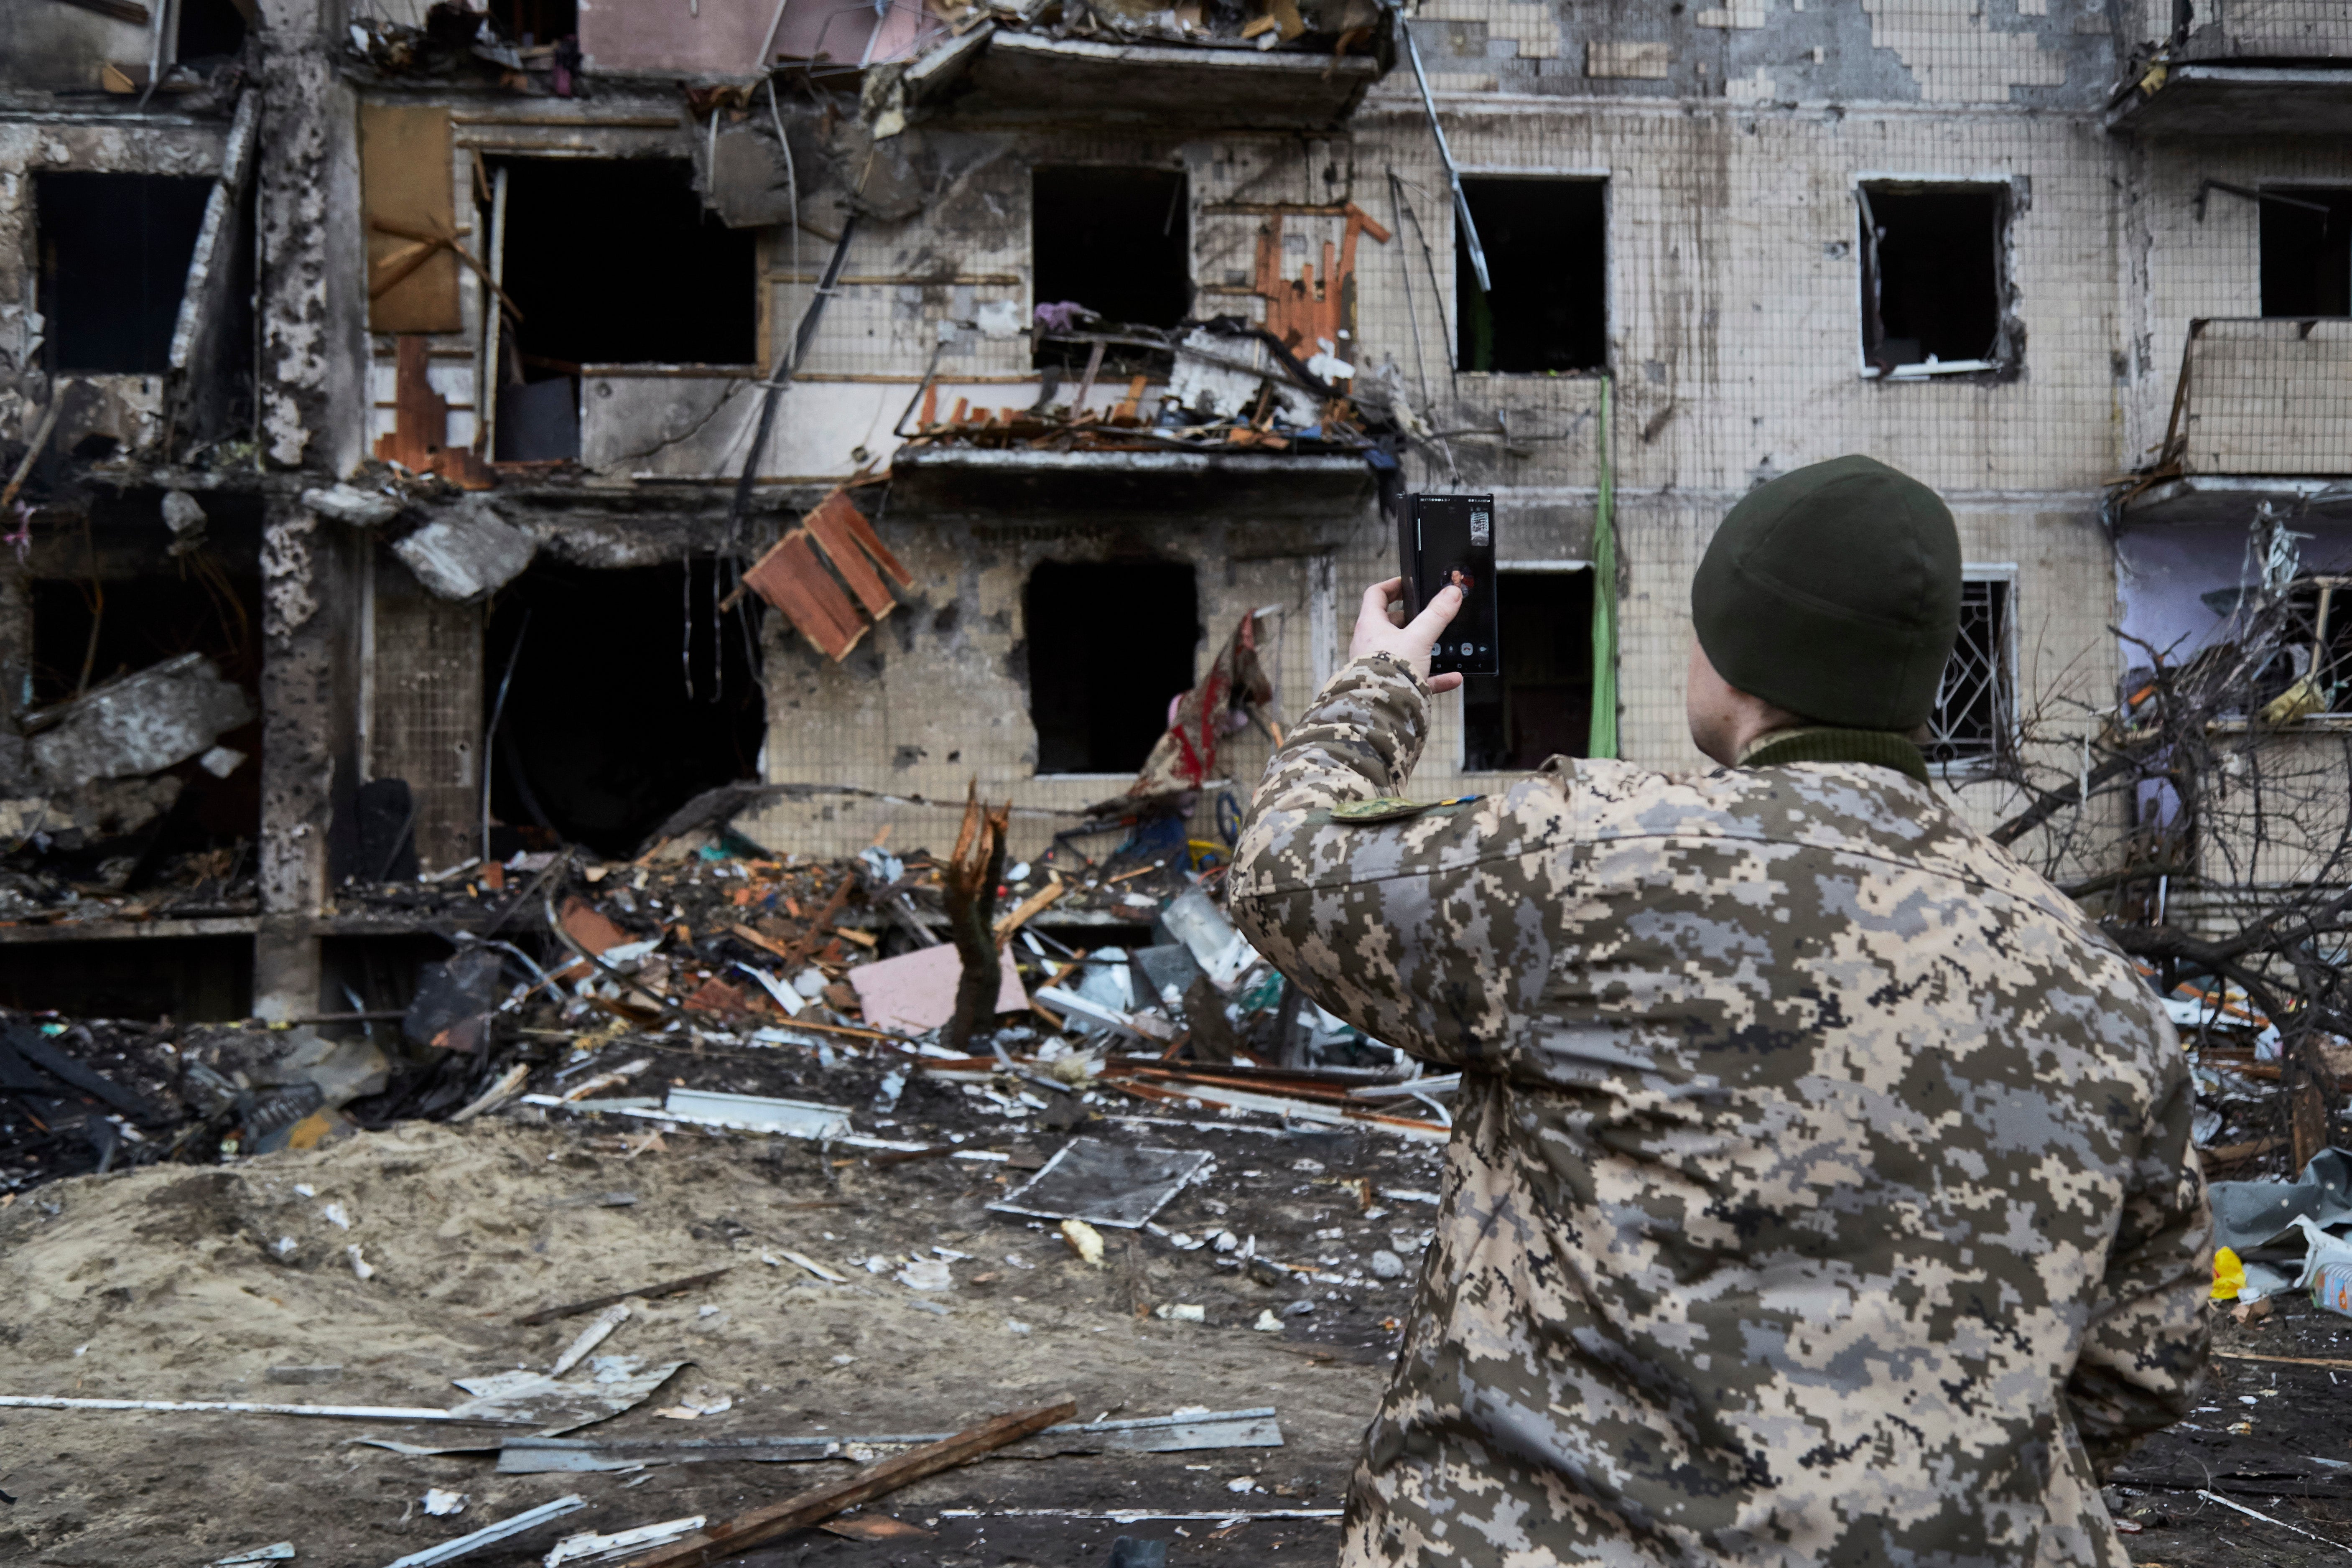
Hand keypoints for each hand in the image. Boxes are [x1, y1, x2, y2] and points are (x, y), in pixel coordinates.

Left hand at [1349, 577, 1463, 693]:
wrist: (1380, 711)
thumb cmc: (1388, 671)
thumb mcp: (1419, 638)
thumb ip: (1436, 616)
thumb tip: (1450, 594)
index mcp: (1370, 626)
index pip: (1376, 595)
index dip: (1392, 586)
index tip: (1408, 584)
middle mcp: (1370, 644)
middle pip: (1390, 623)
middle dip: (1411, 619)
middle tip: (1429, 615)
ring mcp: (1379, 665)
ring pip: (1403, 650)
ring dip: (1424, 648)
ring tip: (1441, 646)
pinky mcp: (1390, 685)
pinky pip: (1415, 677)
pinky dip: (1434, 677)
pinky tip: (1453, 678)